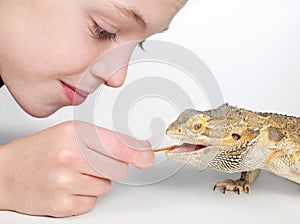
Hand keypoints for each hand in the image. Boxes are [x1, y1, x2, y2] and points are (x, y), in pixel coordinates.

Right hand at [0, 121, 152, 216]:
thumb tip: (138, 149)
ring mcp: (65, 182)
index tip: (148, 157)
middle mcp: (70, 157)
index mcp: (74, 134)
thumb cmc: (40, 150)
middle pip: (117, 169)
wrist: (8, 172)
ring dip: (95, 182)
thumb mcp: (70, 134)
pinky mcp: (62, 205)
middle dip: (110, 167)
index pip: (117, 145)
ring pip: (106, 186)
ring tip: (73, 174)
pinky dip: (84, 197)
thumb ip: (104, 140)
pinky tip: (68, 187)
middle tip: (89, 163)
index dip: (138, 153)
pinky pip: (92, 202)